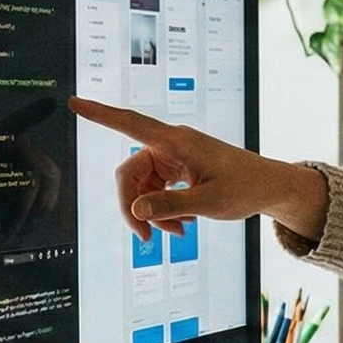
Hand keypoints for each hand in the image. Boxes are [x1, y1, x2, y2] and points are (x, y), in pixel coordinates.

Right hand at [67, 97, 328, 241]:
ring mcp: (172, 158)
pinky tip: (183, 225)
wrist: (268, 187)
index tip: (73, 103)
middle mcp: (169, 145)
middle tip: (145, 239)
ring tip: (179, 232)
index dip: (100, 115)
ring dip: (153, 213)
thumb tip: (136, 210)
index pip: (130, 124)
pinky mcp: (176, 170)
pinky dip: (163, 211)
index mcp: (176, 142)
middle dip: (133, 207)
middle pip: (129, 173)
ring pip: (141, 187)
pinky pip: (155, 191)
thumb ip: (171, 206)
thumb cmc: (244, 188)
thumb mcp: (209, 202)